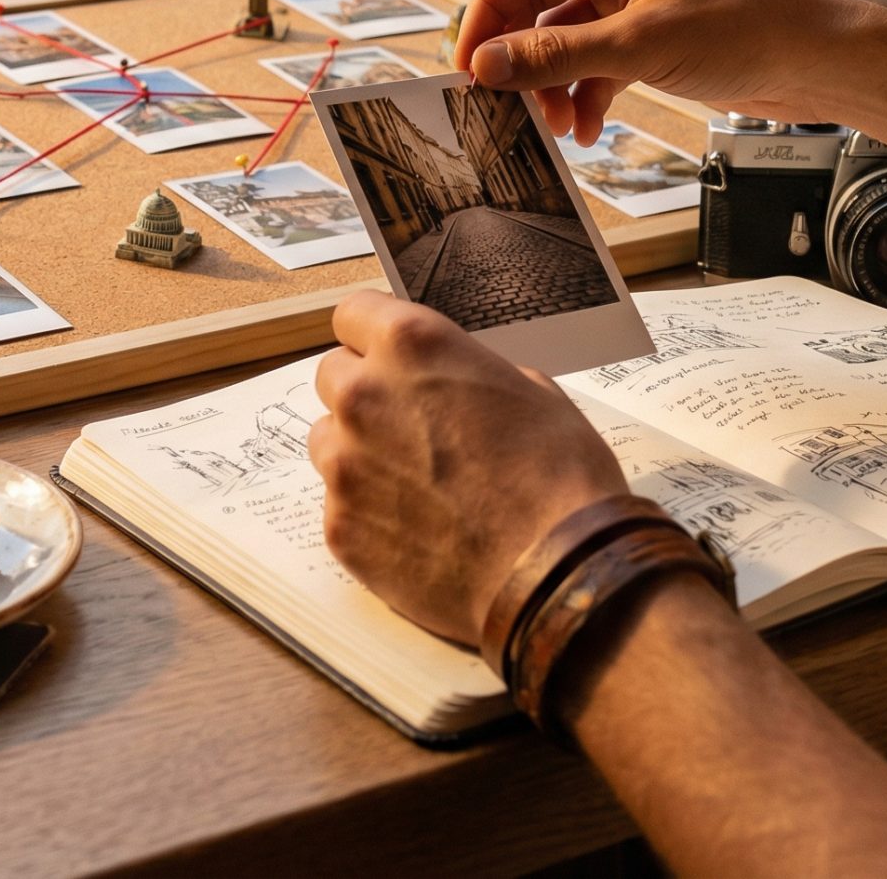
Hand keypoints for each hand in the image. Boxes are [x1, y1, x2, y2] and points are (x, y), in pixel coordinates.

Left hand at [308, 292, 628, 645]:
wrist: (557, 574)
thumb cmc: (559, 477)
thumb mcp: (534, 392)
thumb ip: (471, 373)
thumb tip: (456, 383)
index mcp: (412, 346)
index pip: (354, 313)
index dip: (375, 334)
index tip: (391, 355)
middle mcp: (363, 396)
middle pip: (333, 375)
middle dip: (366, 391)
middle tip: (411, 424)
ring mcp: (344, 465)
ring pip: (327, 438)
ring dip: (358, 449)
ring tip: (415, 481)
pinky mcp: (339, 526)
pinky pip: (339, 502)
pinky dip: (368, 509)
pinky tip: (417, 528)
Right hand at [453, 0, 881, 144]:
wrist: (817, 61)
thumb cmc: (745, 31)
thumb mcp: (638, 46)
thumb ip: (555, 55)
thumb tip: (485, 65)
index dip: (487, 14)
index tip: (467, 65)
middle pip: (536, 3)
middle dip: (521, 59)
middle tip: (502, 104)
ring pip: (563, 38)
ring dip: (553, 85)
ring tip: (553, 127)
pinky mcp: (650, 33)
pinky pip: (595, 60)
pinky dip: (585, 94)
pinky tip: (586, 130)